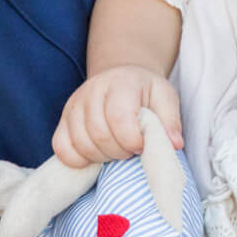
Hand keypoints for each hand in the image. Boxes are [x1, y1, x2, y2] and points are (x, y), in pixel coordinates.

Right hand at [51, 65, 182, 166]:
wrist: (121, 77)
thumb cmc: (145, 91)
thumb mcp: (165, 98)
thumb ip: (170, 121)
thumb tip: (174, 145)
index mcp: (121, 83)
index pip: (119, 118)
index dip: (131, 140)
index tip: (141, 146)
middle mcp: (93, 91)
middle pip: (98, 134)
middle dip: (118, 152)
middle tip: (131, 151)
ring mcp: (74, 105)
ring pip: (80, 144)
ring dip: (101, 157)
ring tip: (116, 151)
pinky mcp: (63, 119)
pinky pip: (61, 148)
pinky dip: (78, 160)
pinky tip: (95, 155)